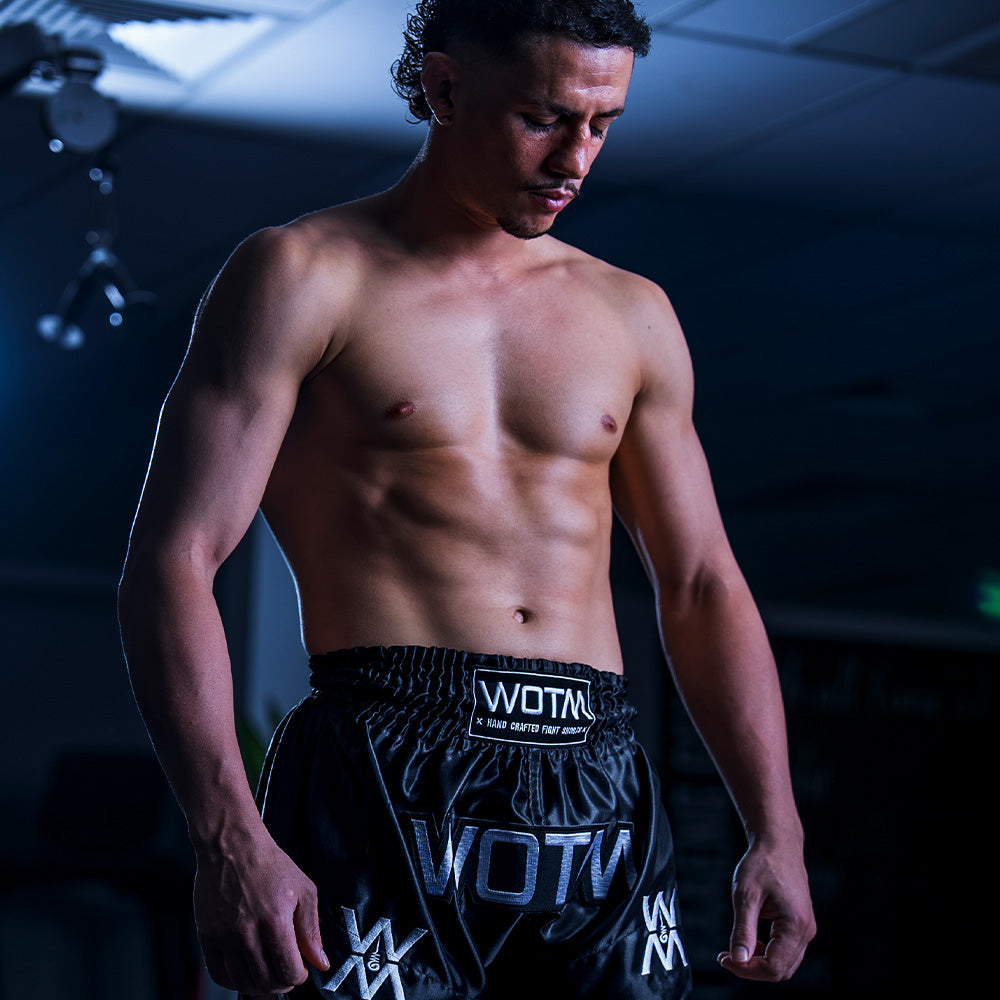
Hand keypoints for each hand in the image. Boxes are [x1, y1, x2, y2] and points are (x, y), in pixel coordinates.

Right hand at [193, 828, 329, 994]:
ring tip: (267, 974)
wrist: (232, 846)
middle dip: (281, 983)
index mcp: (275, 921)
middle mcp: (248, 932)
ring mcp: (225, 936)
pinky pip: (219, 974)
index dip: (298, 977)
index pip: (288, 971)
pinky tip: (244, 972)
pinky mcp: (207, 937)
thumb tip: (319, 961)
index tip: (300, 971)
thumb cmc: (267, 863)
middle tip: (285, 974)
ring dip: (259, 985)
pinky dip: (234, 981)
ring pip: (243, 982)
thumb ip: (312, 930)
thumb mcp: (303, 890)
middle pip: (266, 981)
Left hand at [717, 836, 815, 981]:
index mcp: (796, 925)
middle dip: (752, 969)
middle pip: (781, 970)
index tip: (724, 959)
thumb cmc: (762, 864)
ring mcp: (806, 928)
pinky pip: (786, 951)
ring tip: (735, 950)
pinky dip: (768, 954)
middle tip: (726, 957)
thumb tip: (738, 960)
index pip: (774, 966)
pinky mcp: (801, 925)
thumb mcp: (746, 895)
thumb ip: (743, 930)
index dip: (747, 969)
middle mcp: (807, 931)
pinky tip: (750, 942)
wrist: (778, 844)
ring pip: (785, 964)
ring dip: (760, 963)